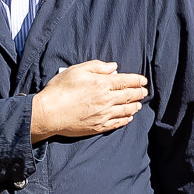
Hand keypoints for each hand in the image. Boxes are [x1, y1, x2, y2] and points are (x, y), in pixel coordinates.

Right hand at [31, 59, 147, 139]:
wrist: (49, 113)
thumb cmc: (60, 89)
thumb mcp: (77, 70)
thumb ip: (97, 67)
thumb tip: (113, 67)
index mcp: (102, 84)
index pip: (127, 81)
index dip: (137, 80)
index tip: (143, 81)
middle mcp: (106, 100)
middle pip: (129, 96)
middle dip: (139, 93)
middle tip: (144, 91)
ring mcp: (104, 115)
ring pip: (126, 110)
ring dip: (135, 106)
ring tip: (139, 104)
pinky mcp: (98, 126)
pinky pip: (117, 123)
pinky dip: (126, 120)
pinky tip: (128, 118)